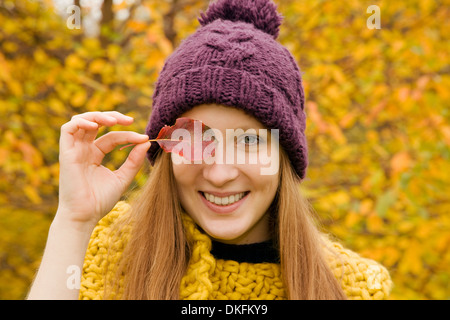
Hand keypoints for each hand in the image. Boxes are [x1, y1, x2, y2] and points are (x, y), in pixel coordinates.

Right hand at [56, 111, 149, 228]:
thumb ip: (134, 161)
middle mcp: (83, 150)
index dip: (127, 134)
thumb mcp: (123, 178)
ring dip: (98, 116)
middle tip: (130, 120)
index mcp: (95, 155)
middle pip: (95, 123)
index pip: (111, 137)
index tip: (144, 138)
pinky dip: (81, 121)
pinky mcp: (66, 153)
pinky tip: (96, 125)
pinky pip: (67, 129)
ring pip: (81, 121)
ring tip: (114, 121)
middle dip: (112, 117)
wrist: (84, 216)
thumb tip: (146, 142)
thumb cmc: (100, 201)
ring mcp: (74, 150)